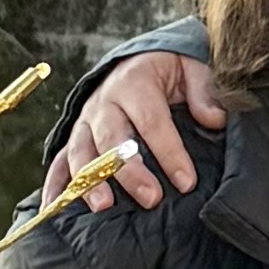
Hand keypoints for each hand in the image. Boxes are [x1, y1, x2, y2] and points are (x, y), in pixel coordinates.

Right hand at [57, 53, 228, 207]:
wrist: (137, 61)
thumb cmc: (169, 70)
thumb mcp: (191, 66)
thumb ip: (204, 90)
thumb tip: (214, 119)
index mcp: (134, 81)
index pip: (152, 121)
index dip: (169, 152)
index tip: (187, 182)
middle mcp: (104, 101)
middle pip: (113, 139)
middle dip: (130, 171)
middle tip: (151, 198)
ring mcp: (86, 121)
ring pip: (81, 151)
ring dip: (90, 179)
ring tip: (104, 206)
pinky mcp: (76, 137)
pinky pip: (60, 160)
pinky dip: (55, 184)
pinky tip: (55, 207)